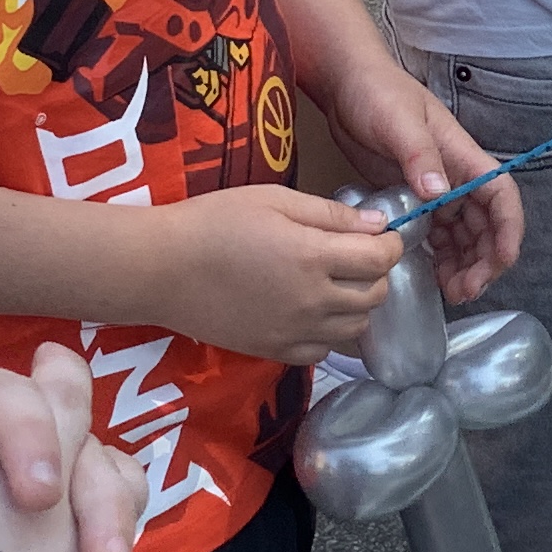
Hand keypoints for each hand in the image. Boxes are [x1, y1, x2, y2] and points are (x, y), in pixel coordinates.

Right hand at [149, 181, 405, 360]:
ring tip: (336, 284)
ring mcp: (294, 332)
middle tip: (357, 257)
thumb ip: (331, 215)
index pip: (381, 259)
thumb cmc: (213, 222)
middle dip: (376, 274)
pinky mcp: (274, 352)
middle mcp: (312, 301)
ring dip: (357, 306)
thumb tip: (377, 226)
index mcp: (314, 257)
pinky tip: (312, 312)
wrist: (160, 268)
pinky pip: (323, 352)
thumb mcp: (275, 200)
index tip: (382, 235)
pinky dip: (329, 334)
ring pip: (355, 328)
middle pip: (374, 296)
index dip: (391, 245)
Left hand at [319, 61, 523, 303]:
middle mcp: (456, 176)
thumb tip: (439, 193)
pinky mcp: (413, 198)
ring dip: (464, 265)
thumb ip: (420, 156)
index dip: (509, 230)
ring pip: (464, 236)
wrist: (347, 84)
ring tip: (449, 293)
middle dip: (485, 261)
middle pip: (487, 225)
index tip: (501, 261)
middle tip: (464, 291)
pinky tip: (429, 275)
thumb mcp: (398, 122)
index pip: (501, 196)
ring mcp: (435, 189)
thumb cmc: (377, 92)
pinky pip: (436, 235)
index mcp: (462, 157)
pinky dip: (439, 257)